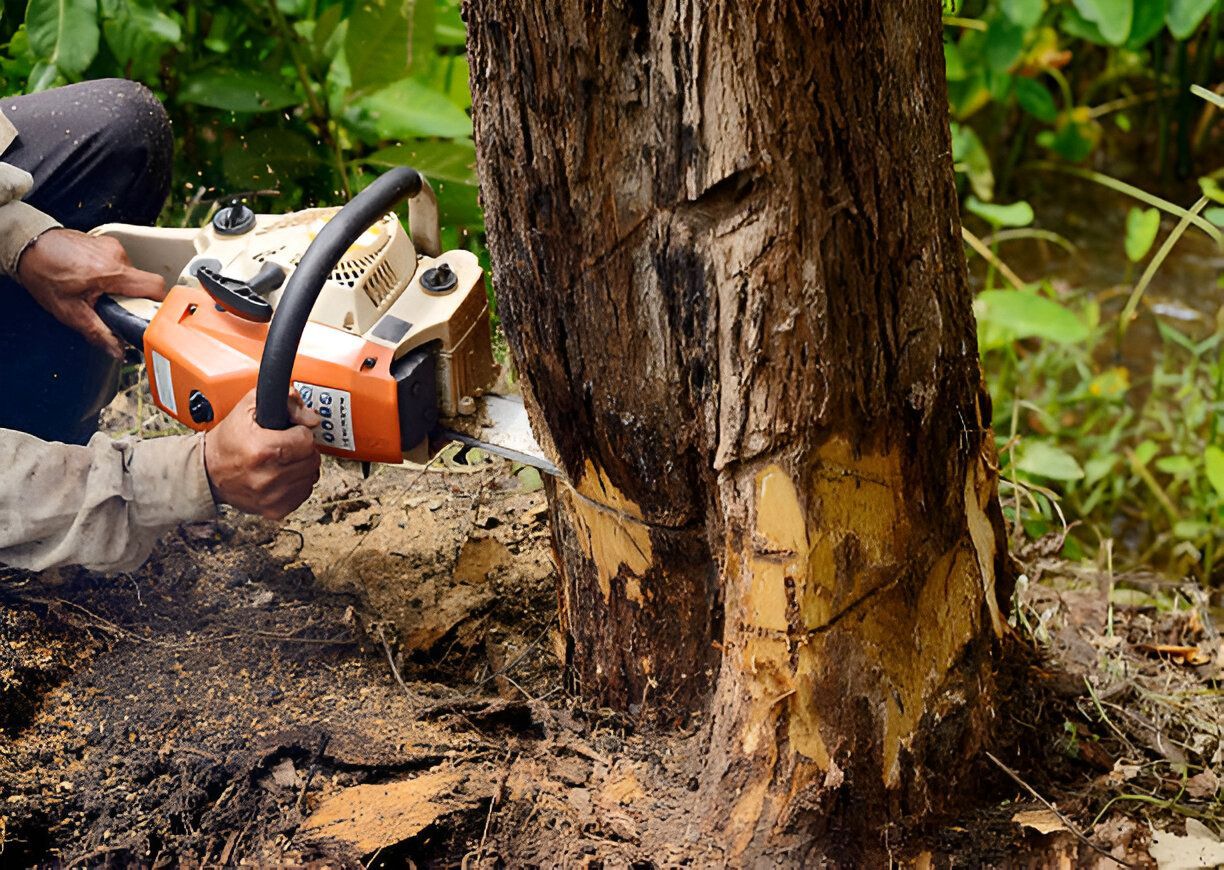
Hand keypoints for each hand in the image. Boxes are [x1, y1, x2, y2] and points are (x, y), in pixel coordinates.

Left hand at [17, 228, 166, 359]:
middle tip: (115, 308)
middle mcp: (117, 256)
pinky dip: (114, 276)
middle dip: (134, 300)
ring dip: (122, 288)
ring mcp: (113, 247)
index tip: (155, 317)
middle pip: (144, 283)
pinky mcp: (108, 243)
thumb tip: (117, 351)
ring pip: (133, 275)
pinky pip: (122, 264)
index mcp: (112, 272)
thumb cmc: (44, 273)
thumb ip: (98, 333)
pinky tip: (95, 280)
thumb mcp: (70, 311)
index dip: (161, 304)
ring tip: (100, 293)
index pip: (155, 287)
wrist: (28, 247)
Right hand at [203, 389, 322, 519]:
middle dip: (302, 449)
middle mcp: (267, 476)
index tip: (290, 432)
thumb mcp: (249, 407)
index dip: (299, 432)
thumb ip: (285, 400)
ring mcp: (272, 496)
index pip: (306, 440)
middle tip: (286, 445)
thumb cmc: (228, 440)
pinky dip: (298, 483)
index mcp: (262, 450)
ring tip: (283, 460)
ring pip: (311, 476)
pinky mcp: (275, 510)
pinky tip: (282, 475)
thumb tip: (311, 416)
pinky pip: (304, 493)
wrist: (208, 472)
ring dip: (302, 466)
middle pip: (312, 459)